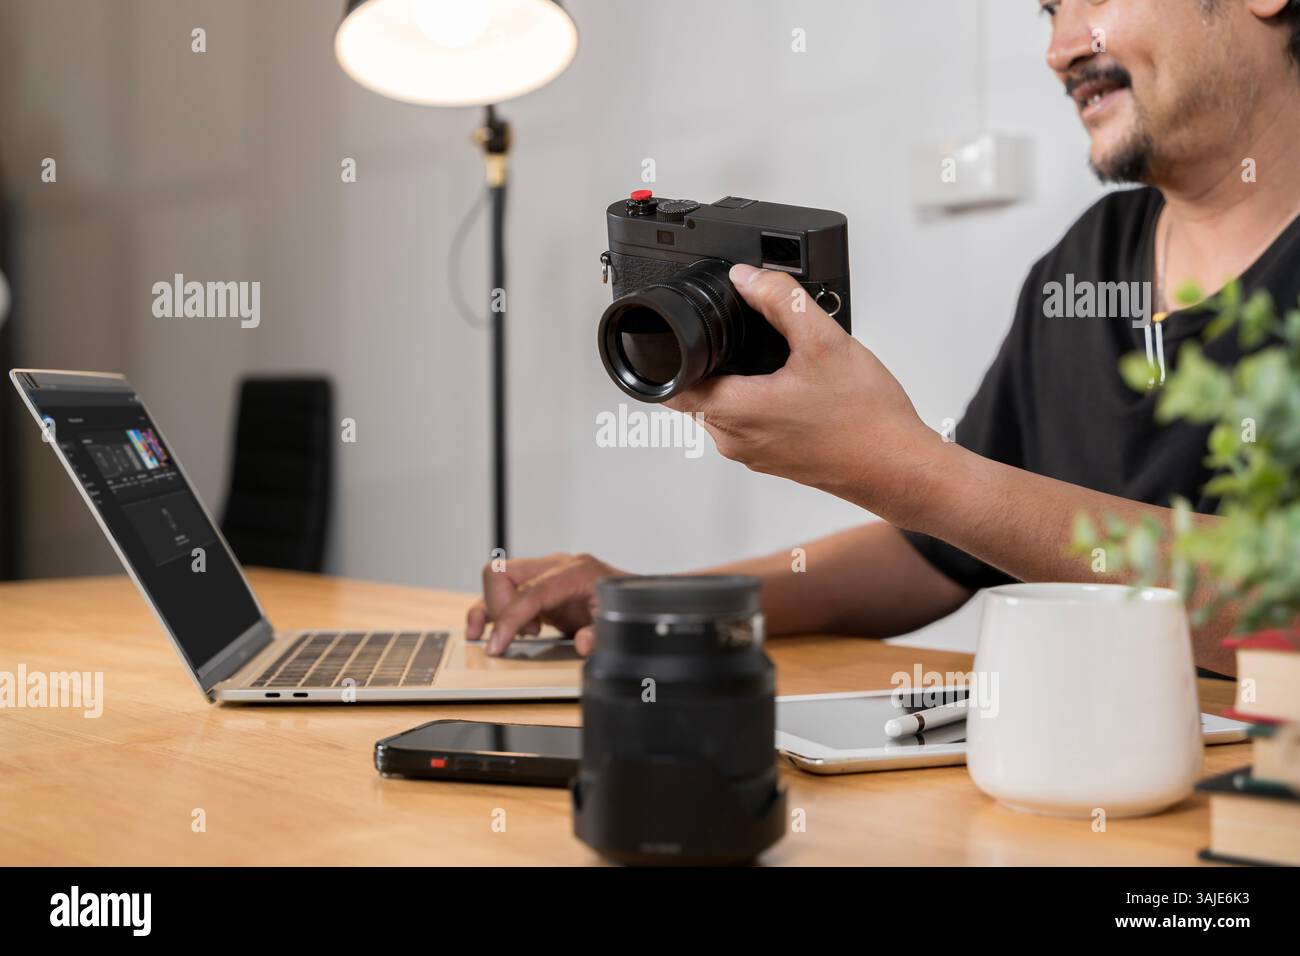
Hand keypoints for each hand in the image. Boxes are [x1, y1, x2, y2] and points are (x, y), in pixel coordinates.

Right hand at [465, 552, 625, 655]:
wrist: (636, 597)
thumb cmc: (626, 604)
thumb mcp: (619, 622)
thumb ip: (601, 634)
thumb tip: (583, 643)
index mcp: (577, 571)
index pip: (530, 591)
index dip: (509, 620)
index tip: (497, 646)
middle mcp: (556, 566)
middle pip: (503, 574)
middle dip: (500, 610)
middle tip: (523, 636)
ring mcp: (545, 573)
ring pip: (497, 578)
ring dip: (495, 609)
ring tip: (511, 636)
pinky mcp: (537, 585)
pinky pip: (502, 589)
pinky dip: (490, 608)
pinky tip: (486, 630)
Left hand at [664, 263, 938, 525]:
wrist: (899, 467)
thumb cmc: (866, 419)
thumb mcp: (824, 340)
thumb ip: (781, 299)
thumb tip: (748, 277)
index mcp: (734, 412)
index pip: (671, 385)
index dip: (677, 353)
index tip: (696, 333)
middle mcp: (735, 440)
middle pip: (698, 392)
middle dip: (716, 362)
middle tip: (750, 339)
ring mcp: (753, 455)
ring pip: (724, 408)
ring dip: (740, 382)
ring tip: (780, 363)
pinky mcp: (773, 461)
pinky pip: (749, 425)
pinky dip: (761, 402)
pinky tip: (797, 388)